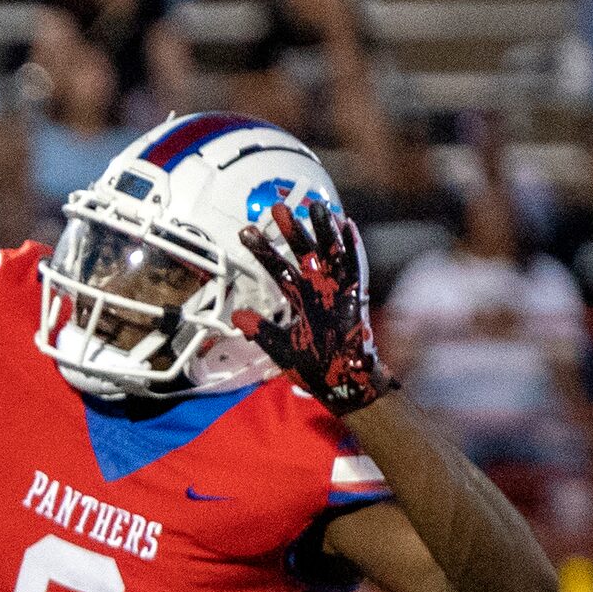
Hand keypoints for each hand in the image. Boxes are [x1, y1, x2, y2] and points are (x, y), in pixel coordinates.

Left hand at [231, 199, 396, 416]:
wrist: (342, 385)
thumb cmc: (316, 367)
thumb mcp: (281, 347)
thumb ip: (261, 331)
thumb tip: (236, 317)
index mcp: (301, 298)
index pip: (278, 268)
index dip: (263, 251)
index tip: (246, 231)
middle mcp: (319, 290)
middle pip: (304, 254)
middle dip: (291, 232)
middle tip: (276, 208)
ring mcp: (338, 292)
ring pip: (330, 255)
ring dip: (324, 231)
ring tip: (318, 206)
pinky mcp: (356, 299)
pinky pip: (355, 270)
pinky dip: (353, 249)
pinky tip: (349, 226)